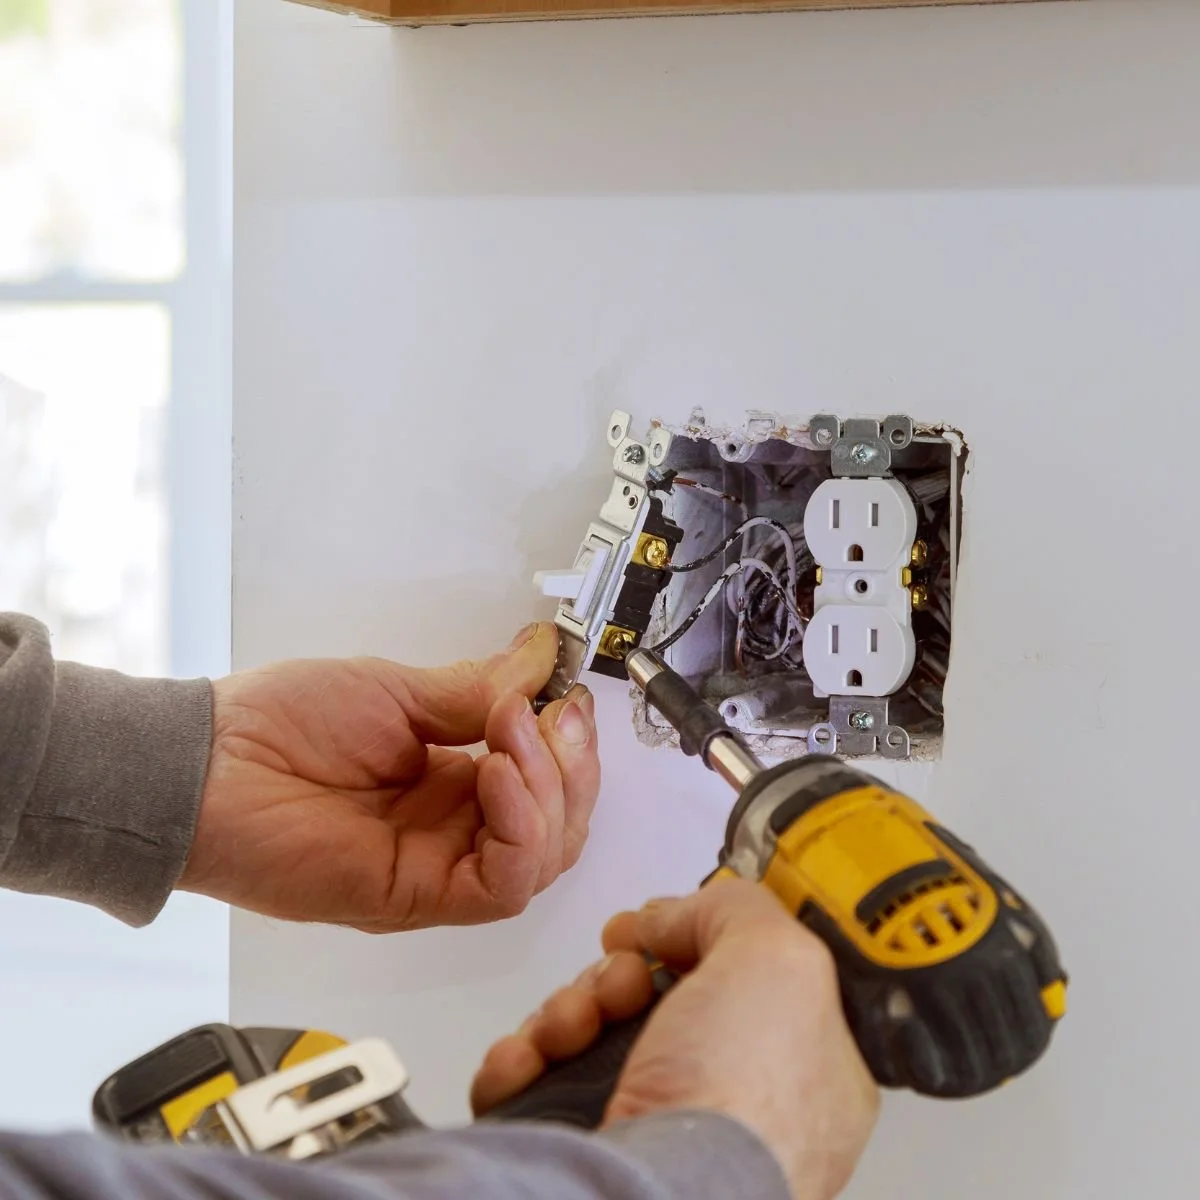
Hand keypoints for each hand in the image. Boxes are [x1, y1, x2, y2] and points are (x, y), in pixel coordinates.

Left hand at [179, 623, 599, 931]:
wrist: (209, 765)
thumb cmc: (282, 724)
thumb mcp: (396, 691)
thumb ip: (477, 690)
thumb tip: (541, 656)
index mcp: (453, 782)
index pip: (547, 784)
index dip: (569, 746)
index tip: (565, 695)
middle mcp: (454, 830)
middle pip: (559, 827)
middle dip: (573, 767)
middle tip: (553, 714)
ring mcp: (438, 867)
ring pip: (543, 859)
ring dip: (550, 791)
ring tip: (511, 732)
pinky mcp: (416, 896)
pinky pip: (500, 885)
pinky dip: (520, 829)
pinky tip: (497, 776)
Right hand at [471, 880, 878, 1199]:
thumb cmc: (740, 1101)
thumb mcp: (778, 961)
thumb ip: (737, 911)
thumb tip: (673, 914)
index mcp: (802, 1069)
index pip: (743, 980)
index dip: (693, 941)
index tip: (659, 924)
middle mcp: (729, 1104)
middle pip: (654, 1000)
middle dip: (616, 974)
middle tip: (618, 983)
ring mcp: (655, 1134)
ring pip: (591, 1036)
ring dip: (564, 1010)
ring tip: (567, 1028)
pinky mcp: (586, 1152)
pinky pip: (538, 1084)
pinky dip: (521, 1061)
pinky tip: (526, 1060)